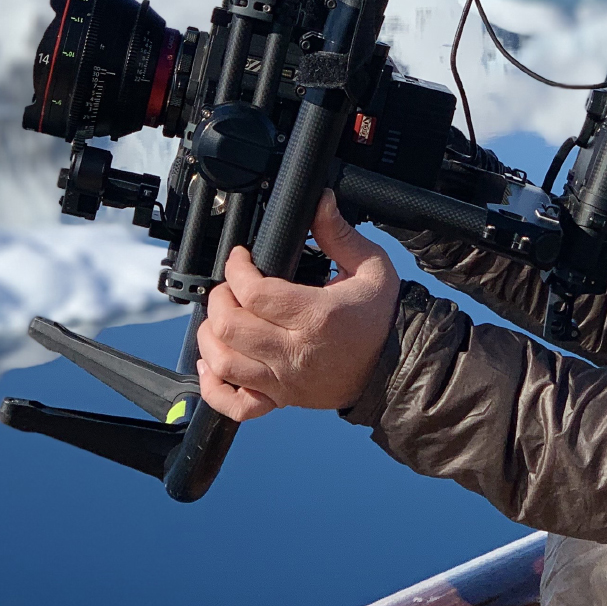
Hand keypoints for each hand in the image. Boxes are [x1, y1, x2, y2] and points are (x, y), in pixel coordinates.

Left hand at [196, 191, 400, 421]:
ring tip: (222, 318)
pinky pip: (235, 405)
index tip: (241, 257)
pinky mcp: (282, 400)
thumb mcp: (371, 267)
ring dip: (210, 336)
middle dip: (219, 298)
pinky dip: (214, 386)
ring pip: (224, 363)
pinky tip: (214, 363)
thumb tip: (320, 200)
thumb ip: (338, 233)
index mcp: (317, 316)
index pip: (254, 292)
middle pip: (230, 327)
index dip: (237, 268)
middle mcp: (296, 352)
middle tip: (231, 286)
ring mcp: (285, 381)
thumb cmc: (381, 317)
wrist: (395, 367)